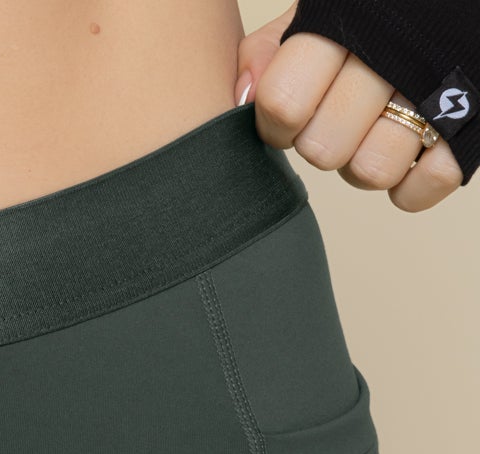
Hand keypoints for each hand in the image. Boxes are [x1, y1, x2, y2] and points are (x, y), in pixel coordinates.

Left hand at [238, 4, 462, 210]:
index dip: (276, 121)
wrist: (452, 9)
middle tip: (337, 118)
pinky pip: (418, 191)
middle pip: (322, 150)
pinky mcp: (469, 132)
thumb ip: (271, 50)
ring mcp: (435, 96)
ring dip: (364, 163)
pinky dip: (408, 184)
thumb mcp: (320, 11)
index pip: (282, 103)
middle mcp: (392, 57)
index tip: (290, 111)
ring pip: (370, 172)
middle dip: (321, 142)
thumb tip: (242, 99)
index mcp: (345, 22)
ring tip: (375, 128)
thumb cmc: (374, 17)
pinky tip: (409, 150)